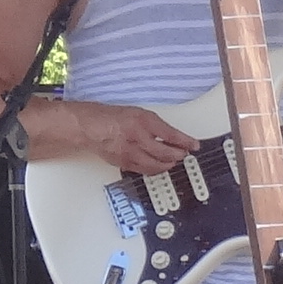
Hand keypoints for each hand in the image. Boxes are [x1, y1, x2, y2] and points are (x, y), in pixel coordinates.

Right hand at [52, 100, 196, 173]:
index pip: (171, 134)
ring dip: (168, 164)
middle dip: (178, 154)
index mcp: (142, 120)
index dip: (186, 141)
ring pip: (156, 165)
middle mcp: (137, 137)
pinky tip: (159, 166)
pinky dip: (155, 169)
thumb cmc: (109, 117)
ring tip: (173, 161)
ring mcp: (129, 152)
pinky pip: (144, 170)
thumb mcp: (136, 113)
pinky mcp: (123, 163)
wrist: (87, 126)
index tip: (194, 145)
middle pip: (166, 152)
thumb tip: (171, 136)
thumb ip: (154, 125)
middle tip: (184, 153)